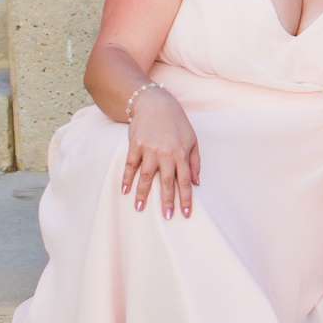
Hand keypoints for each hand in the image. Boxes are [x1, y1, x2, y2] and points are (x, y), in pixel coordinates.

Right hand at [121, 86, 199, 218]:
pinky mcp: (135, 146)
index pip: (185, 181)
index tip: (186, 213)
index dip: (186, 198)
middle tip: (166, 217)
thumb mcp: (192, 140)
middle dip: (167, 201)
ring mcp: (149, 150)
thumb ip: (195, 162)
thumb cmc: (177, 123)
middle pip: (167, 182)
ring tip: (140, 209)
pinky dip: (126, 179)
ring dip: (143, 194)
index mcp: (181, 154)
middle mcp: (165, 154)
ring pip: (146, 176)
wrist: (155, 104)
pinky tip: (125, 191)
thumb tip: (197, 182)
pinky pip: (130, 166)